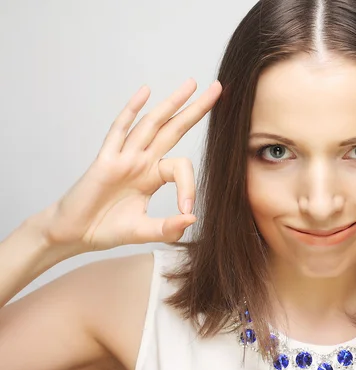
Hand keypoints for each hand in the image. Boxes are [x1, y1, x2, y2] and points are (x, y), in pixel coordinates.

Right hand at [43, 78, 221, 251]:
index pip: (181, 167)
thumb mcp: (143, 231)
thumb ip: (167, 228)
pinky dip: (131, 110)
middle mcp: (141, 161)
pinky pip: (119, 130)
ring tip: (192, 84)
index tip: (187, 210)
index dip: (189, 186)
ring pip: (151, 123)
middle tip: (217, 88)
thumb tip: (193, 218)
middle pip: (174, 128)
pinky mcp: (104, 160)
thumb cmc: (106, 228)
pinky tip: (145, 91)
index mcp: (153, 176)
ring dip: (172, 103)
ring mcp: (124, 157)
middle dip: (196, 110)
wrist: (73, 234)